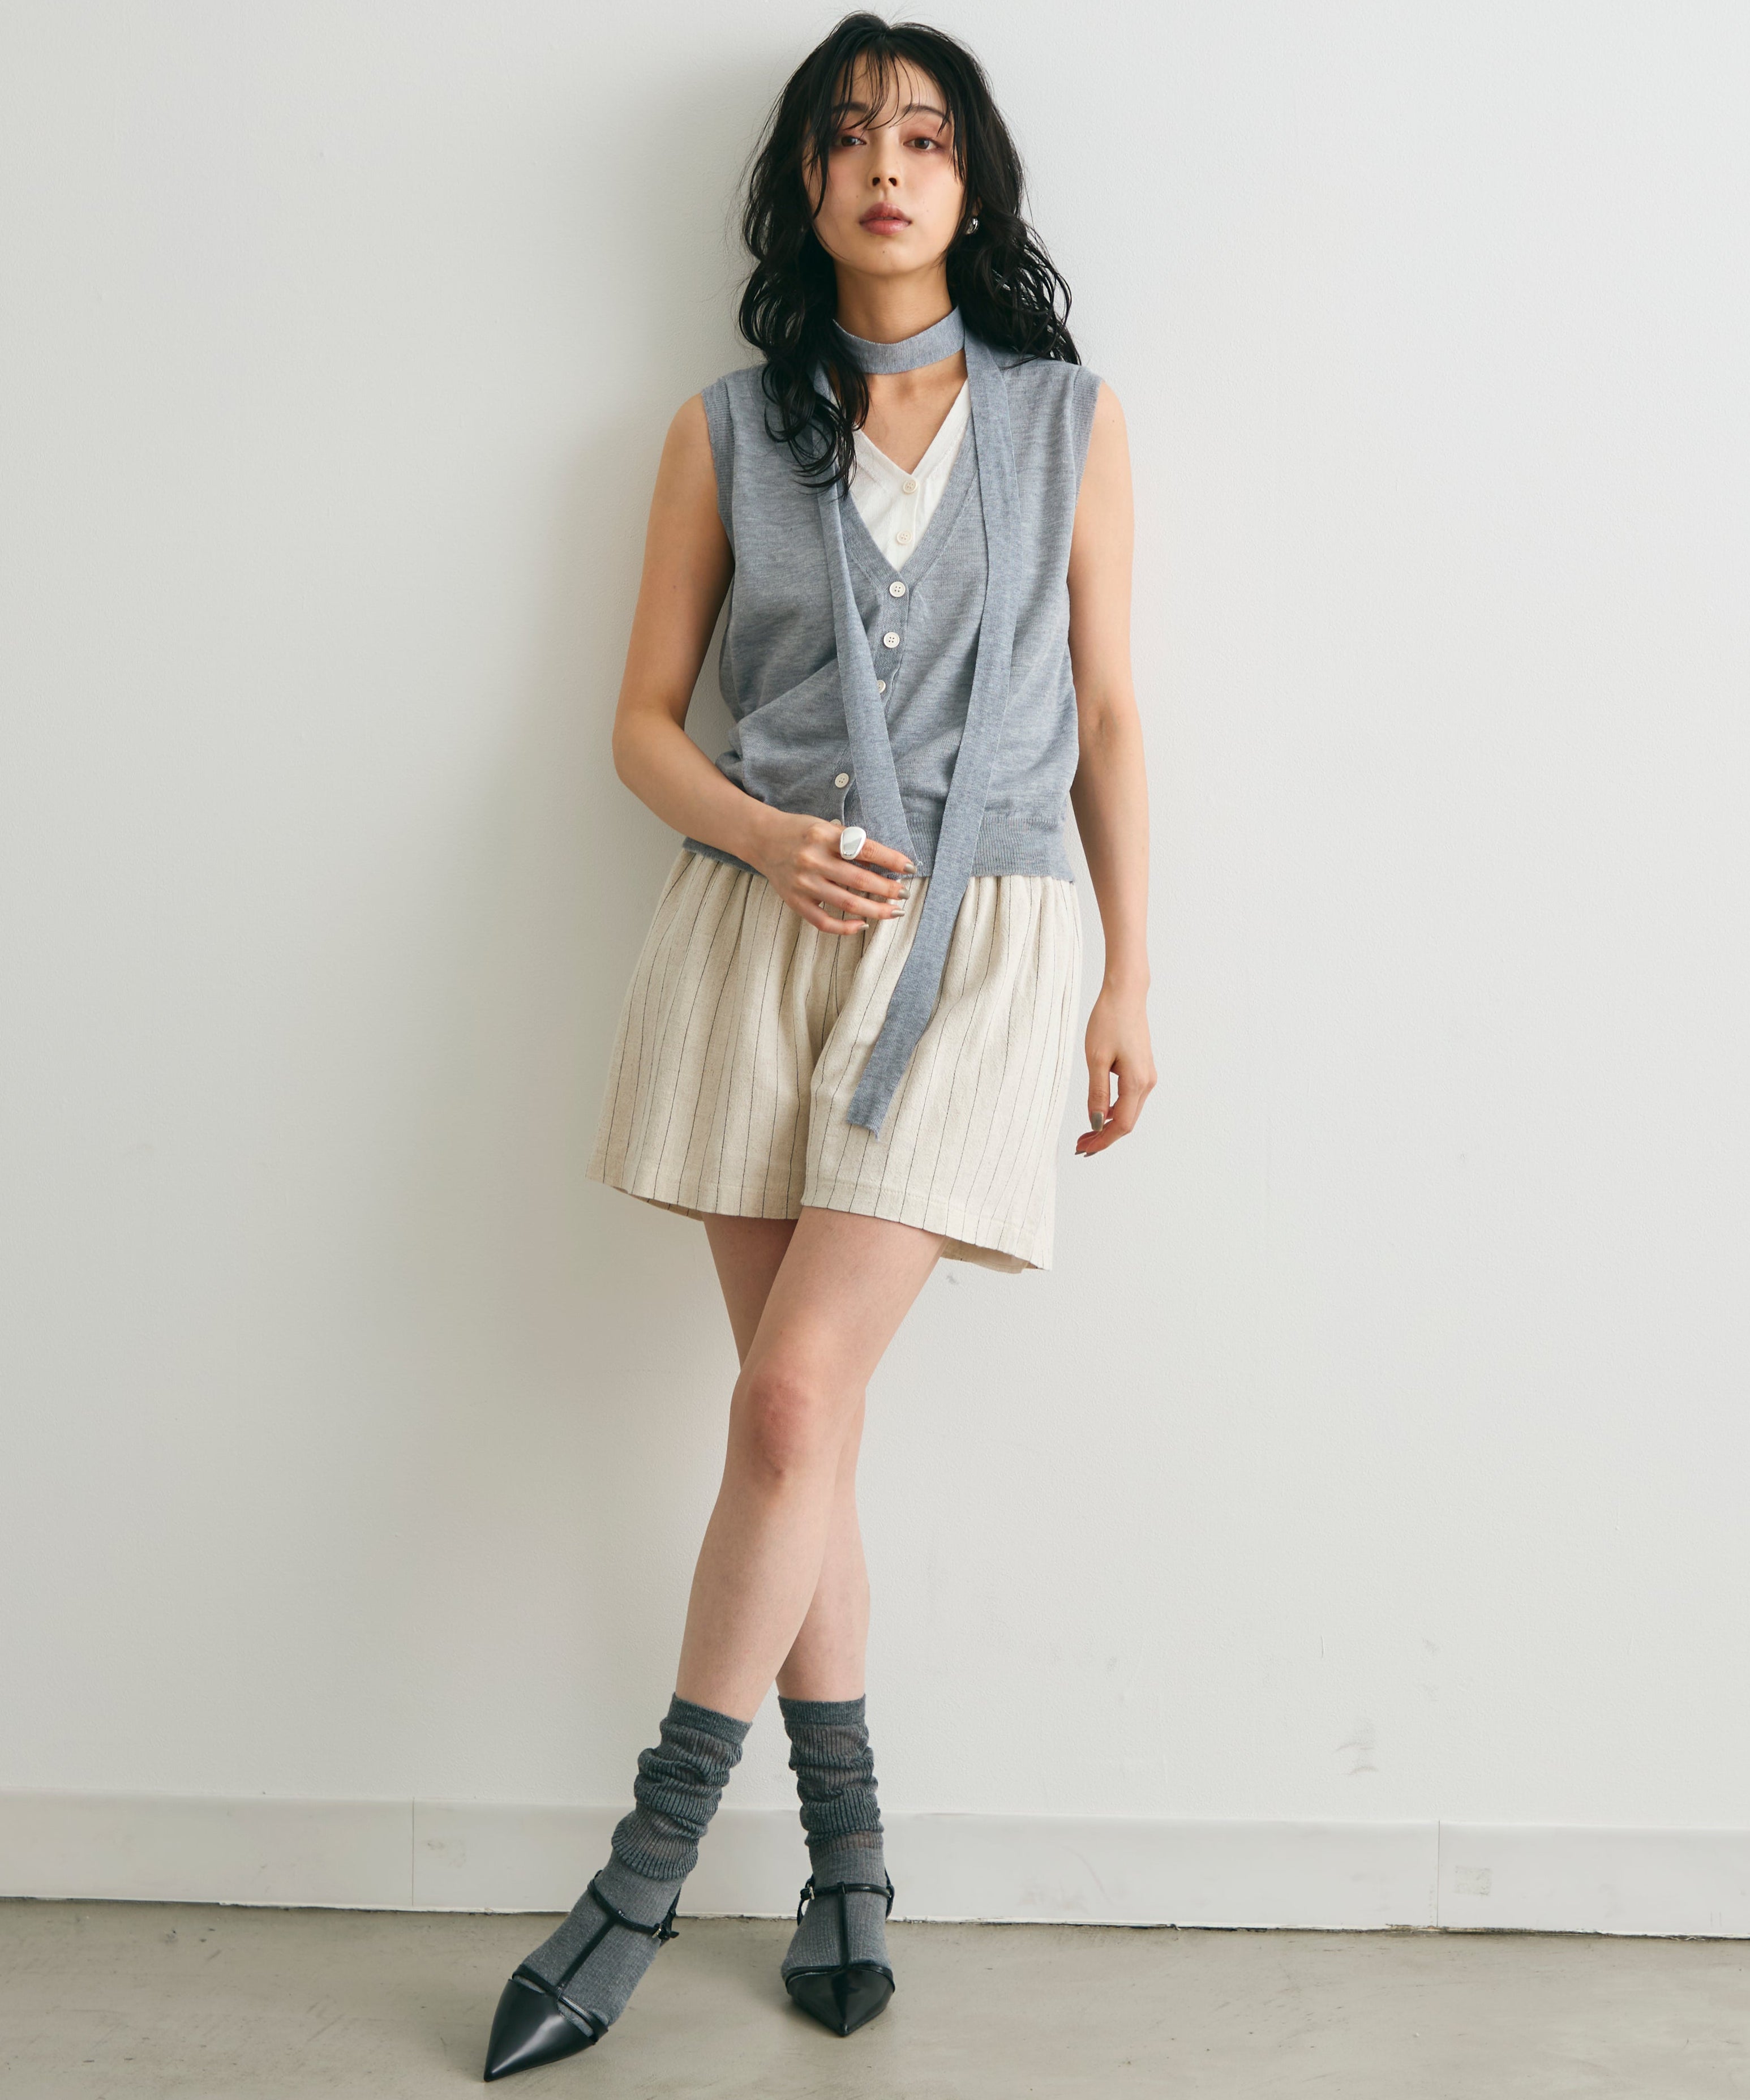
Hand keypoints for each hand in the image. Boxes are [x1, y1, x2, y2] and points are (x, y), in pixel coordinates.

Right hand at [746, 811, 913, 934]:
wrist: (761, 838)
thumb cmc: (800, 832)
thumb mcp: (826, 828)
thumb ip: (851, 843)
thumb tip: (886, 863)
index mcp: (824, 836)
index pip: (866, 849)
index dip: (891, 860)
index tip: (910, 867)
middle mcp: (812, 859)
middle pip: (859, 880)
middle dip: (887, 889)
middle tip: (904, 894)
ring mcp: (803, 883)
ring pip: (846, 903)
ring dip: (875, 910)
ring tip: (893, 911)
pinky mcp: (795, 901)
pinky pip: (823, 921)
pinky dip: (845, 927)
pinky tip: (862, 925)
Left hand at [1075, 985, 1154, 1155]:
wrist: (1126, 994)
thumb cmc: (1109, 1021)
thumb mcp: (1096, 1059)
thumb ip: (1097, 1093)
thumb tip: (1095, 1122)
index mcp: (1136, 1082)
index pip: (1121, 1124)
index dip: (1102, 1140)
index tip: (1083, 1148)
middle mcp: (1147, 1082)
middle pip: (1127, 1122)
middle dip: (1104, 1136)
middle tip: (1080, 1145)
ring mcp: (1147, 1076)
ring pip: (1129, 1111)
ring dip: (1109, 1124)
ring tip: (1086, 1132)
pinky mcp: (1143, 1069)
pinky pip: (1130, 1099)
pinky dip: (1114, 1110)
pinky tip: (1098, 1112)